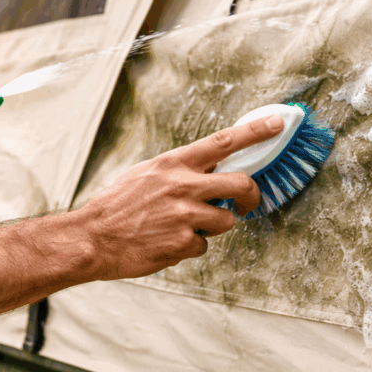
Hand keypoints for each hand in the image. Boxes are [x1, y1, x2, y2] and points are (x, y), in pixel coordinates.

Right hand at [79, 114, 284, 279]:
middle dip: (251, 196)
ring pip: (225, 221)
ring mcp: (185, 215)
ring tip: (180, 228)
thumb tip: (211, 170)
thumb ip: (180, 171)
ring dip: (210, 227)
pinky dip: (188, 248)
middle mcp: (183, 185)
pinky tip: (165, 244)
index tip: (279, 123)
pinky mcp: (183, 243)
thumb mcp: (147, 174)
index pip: (223, 141)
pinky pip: (203, 246)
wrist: (92, 238)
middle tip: (246, 204)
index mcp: (174, 163)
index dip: (255, 131)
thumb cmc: (118, 206)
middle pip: (241, 183)